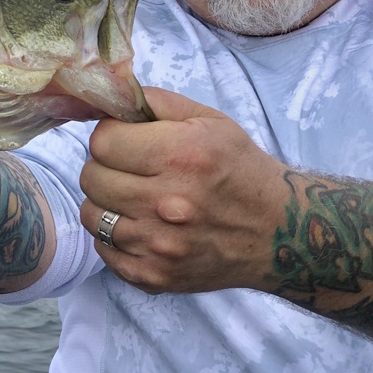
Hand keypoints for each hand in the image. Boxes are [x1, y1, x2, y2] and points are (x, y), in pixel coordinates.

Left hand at [79, 87, 288, 293]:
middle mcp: (167, 203)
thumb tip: (110, 95)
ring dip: (107, 202)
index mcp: (181, 156)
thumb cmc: (240, 168)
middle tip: (129, 169)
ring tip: (132, 197)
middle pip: (91, 177)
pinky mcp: (154, 276)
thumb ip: (155, 102)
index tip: (126, 140)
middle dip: (105, 167)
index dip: (110, 136)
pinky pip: (103, 250)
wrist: (280, 232)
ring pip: (91, 214)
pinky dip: (114, 237)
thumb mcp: (208, 120)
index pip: (102, 142)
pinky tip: (139, 226)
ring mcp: (159, 245)